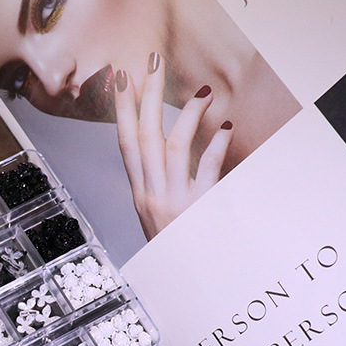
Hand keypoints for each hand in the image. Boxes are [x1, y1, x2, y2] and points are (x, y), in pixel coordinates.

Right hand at [115, 53, 232, 239]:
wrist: (183, 282)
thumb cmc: (172, 248)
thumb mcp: (156, 215)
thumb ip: (157, 184)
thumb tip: (162, 150)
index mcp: (140, 195)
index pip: (125, 144)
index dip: (122, 110)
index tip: (120, 79)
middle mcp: (151, 195)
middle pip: (144, 137)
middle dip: (146, 96)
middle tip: (151, 63)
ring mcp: (173, 201)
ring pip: (173, 147)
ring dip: (185, 114)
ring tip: (200, 92)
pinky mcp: (198, 208)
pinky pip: (207, 169)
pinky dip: (216, 145)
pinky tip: (224, 126)